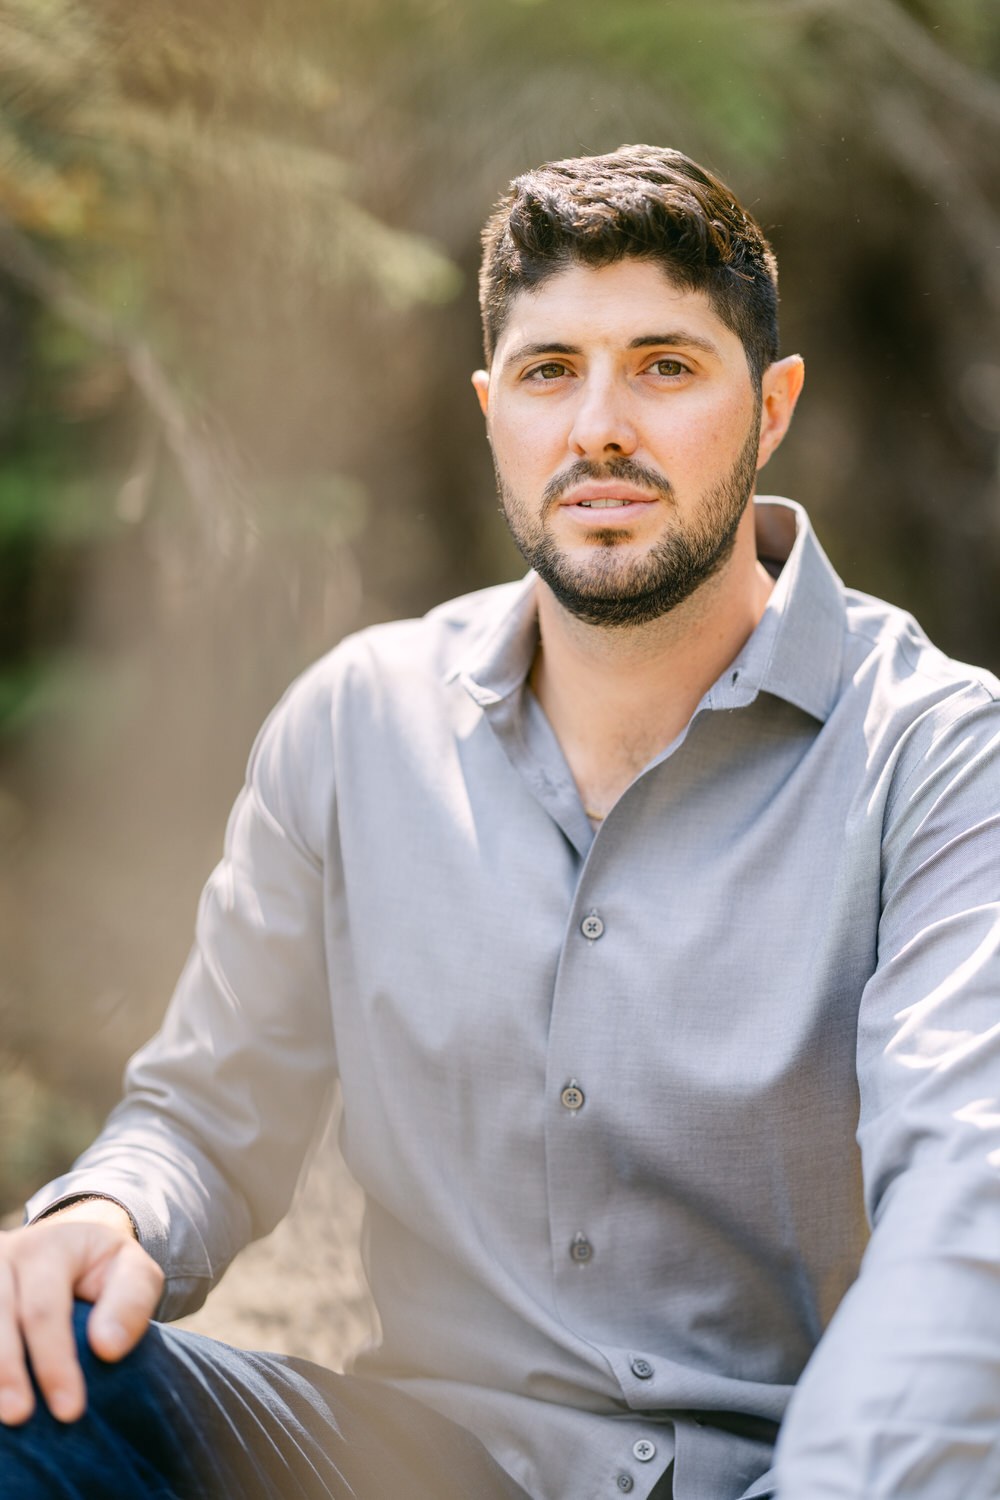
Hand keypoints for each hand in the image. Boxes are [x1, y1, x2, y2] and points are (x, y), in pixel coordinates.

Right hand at [0, 1198, 163, 1425]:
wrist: (73, 1250)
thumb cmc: (104, 1270)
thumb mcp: (134, 1272)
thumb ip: (130, 1303)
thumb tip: (108, 1347)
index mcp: (50, 1247)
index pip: (44, 1308)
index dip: (54, 1360)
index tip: (70, 1409)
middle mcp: (8, 1257)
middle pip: (0, 1313)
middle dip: (7, 1369)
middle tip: (21, 1416)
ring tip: (4, 1416)